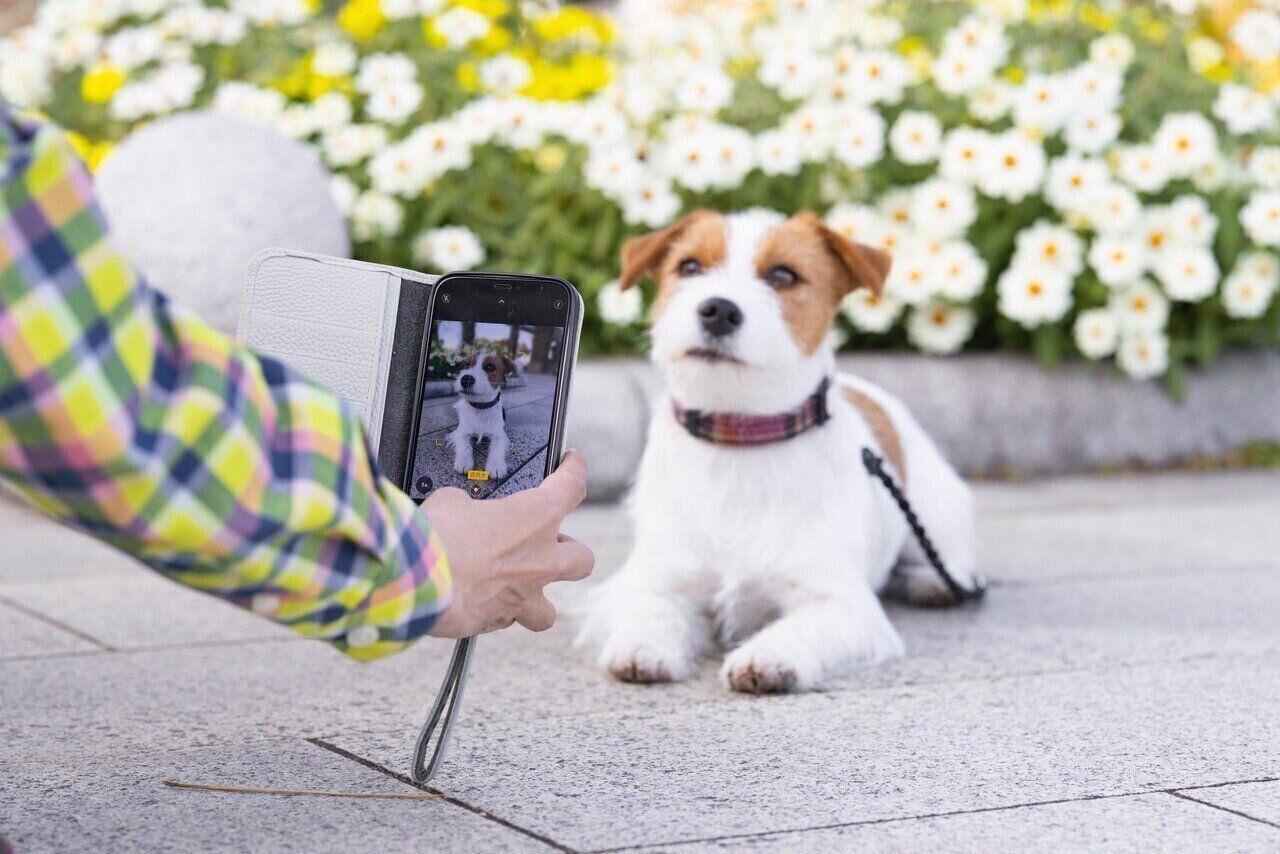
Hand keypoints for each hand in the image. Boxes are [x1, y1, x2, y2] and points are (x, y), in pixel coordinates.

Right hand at [425, 451, 593, 636]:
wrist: (417, 581)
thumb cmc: (437, 536)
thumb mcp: (452, 501)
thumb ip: (469, 506)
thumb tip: (461, 511)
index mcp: (536, 517)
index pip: (572, 486)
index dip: (575, 470)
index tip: (572, 464)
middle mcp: (540, 559)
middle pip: (582, 558)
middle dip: (570, 550)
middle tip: (551, 544)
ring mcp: (523, 596)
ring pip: (550, 609)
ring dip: (538, 598)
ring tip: (521, 589)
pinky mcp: (497, 621)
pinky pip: (506, 620)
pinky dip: (496, 612)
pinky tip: (480, 601)